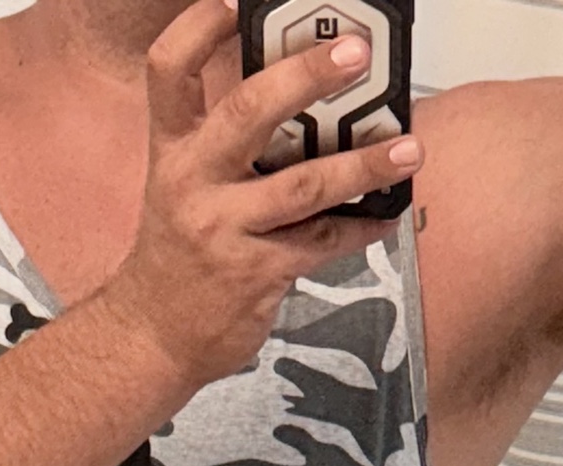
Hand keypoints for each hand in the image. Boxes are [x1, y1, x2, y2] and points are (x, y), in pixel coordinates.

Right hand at [108, 0, 422, 387]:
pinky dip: (359, 227)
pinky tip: (385, 214)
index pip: (169, 71)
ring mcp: (223, 229)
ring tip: (409, 150)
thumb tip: (307, 110)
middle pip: (247, 111)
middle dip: (305, 76)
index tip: (232, 2)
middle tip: (355, 53)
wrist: (154, 336)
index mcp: (172, 150)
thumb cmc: (179, 256)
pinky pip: (321, 242)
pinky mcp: (255, 273)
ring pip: (303, 185)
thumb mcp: (183, 188)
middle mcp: (192, 182)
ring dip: (364, 165)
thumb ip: (228, 147)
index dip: (197, 30)